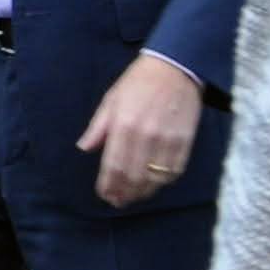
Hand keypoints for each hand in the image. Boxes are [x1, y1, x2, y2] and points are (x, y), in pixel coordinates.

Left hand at [81, 51, 206, 207]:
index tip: (104, 194)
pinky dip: (162, 183)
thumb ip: (98, 127)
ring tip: (133, 197)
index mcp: (124, 125)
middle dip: (123, 193)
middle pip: (133, 177)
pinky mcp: (185, 142)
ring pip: (154, 179)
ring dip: (142, 193)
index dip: (108, 184)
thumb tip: (84, 148)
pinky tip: (154, 184)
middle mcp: (146, 136)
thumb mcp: (111, 100)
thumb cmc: (138, 83)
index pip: (113, 165)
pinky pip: (173, 172)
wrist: (175, 68)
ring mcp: (167, 141)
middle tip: (117, 201)